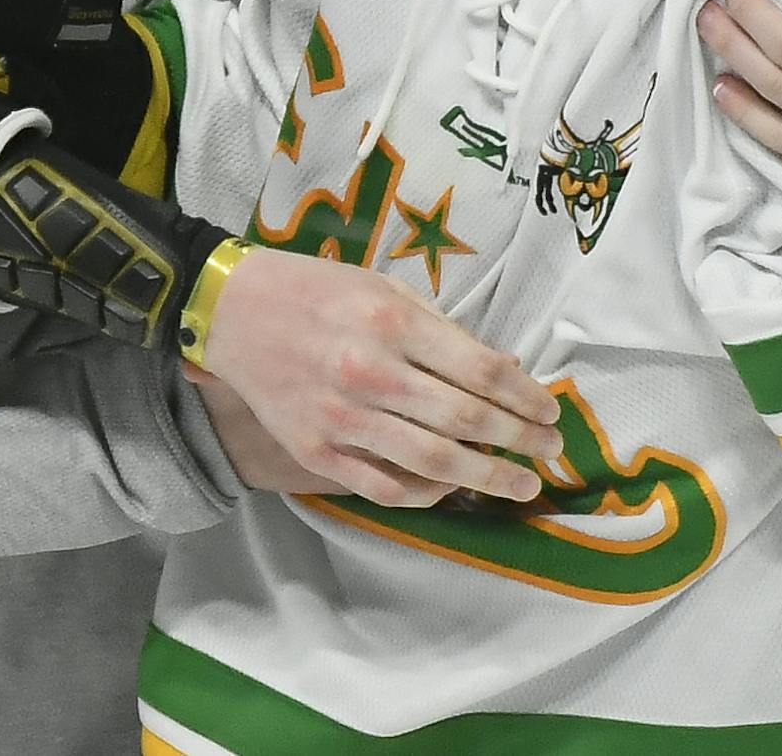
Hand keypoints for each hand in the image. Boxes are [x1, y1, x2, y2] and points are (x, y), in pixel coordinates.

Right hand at [200, 248, 562, 507]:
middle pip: (466, 420)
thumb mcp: (383, 287)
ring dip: (488, 478)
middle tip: (550, 451)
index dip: (526, 397)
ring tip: (521, 485)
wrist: (230, 311)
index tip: (550, 412)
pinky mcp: (316, 451)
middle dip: (519, 441)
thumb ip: (441, 328)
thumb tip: (504, 369)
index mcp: (393, 322)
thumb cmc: (316, 289)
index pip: (481, 371)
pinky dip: (426, 494)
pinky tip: (453, 490)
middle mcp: (371, 373)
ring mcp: (341, 419)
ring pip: (432, 462)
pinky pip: (383, 487)